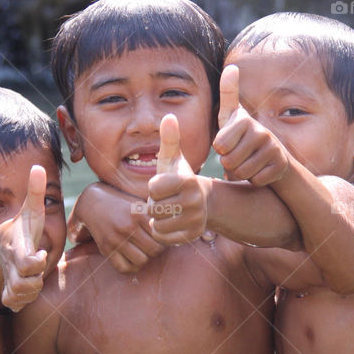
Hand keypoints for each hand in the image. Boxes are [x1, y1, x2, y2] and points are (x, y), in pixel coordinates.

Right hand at [0, 165, 48, 310]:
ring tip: (33, 278)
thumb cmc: (17, 232)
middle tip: (36, 270)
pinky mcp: (8, 294)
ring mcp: (7, 281)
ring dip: (30, 292)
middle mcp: (10, 267)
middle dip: (33, 283)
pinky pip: (17, 305)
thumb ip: (34, 193)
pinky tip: (25, 289)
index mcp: (16, 249)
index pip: (27, 262)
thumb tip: (38, 167)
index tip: (40, 256)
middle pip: (25, 285)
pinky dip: (22, 302)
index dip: (36, 262)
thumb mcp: (27, 214)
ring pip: (21, 297)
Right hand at [68, 183, 164, 273]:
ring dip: (144, 258)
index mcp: (138, 213)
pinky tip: (132, 258)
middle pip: (154, 250)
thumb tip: (177, 227)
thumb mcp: (139, 203)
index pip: (162, 236)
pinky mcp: (106, 249)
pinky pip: (124, 268)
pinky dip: (131, 267)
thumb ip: (156, 214)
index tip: (162, 237)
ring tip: (143, 251)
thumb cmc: (122, 204)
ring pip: (141, 261)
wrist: (93, 205)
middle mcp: (127, 227)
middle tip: (154, 245)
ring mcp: (115, 239)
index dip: (165, 239)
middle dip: (157, 250)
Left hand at [146, 114, 209, 244]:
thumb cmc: (179, 177)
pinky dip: (160, 232)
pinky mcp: (191, 235)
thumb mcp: (173, 158)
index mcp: (187, 180)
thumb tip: (168, 116)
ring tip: (168, 210)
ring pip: (157, 224)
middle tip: (167, 199)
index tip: (164, 185)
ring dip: (157, 218)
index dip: (154, 187)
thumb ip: (169, 139)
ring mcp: (194, 220)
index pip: (154, 188)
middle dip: (155, 204)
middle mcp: (194, 200)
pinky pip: (162, 237)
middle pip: (154, 208)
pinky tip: (169, 222)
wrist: (199, 201)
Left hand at [212, 64, 289, 185]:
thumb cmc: (242, 136)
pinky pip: (255, 181)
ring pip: (241, 173)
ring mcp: (273, 149)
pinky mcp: (280, 166)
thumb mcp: (231, 116)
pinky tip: (259, 170)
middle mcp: (262, 132)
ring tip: (246, 162)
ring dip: (240, 173)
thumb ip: (228, 93)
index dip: (220, 149)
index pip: (220, 145)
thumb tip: (232, 67)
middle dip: (229, 164)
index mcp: (245, 121)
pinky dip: (254, 180)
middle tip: (238, 156)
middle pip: (229, 161)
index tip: (227, 143)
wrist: (272, 156)